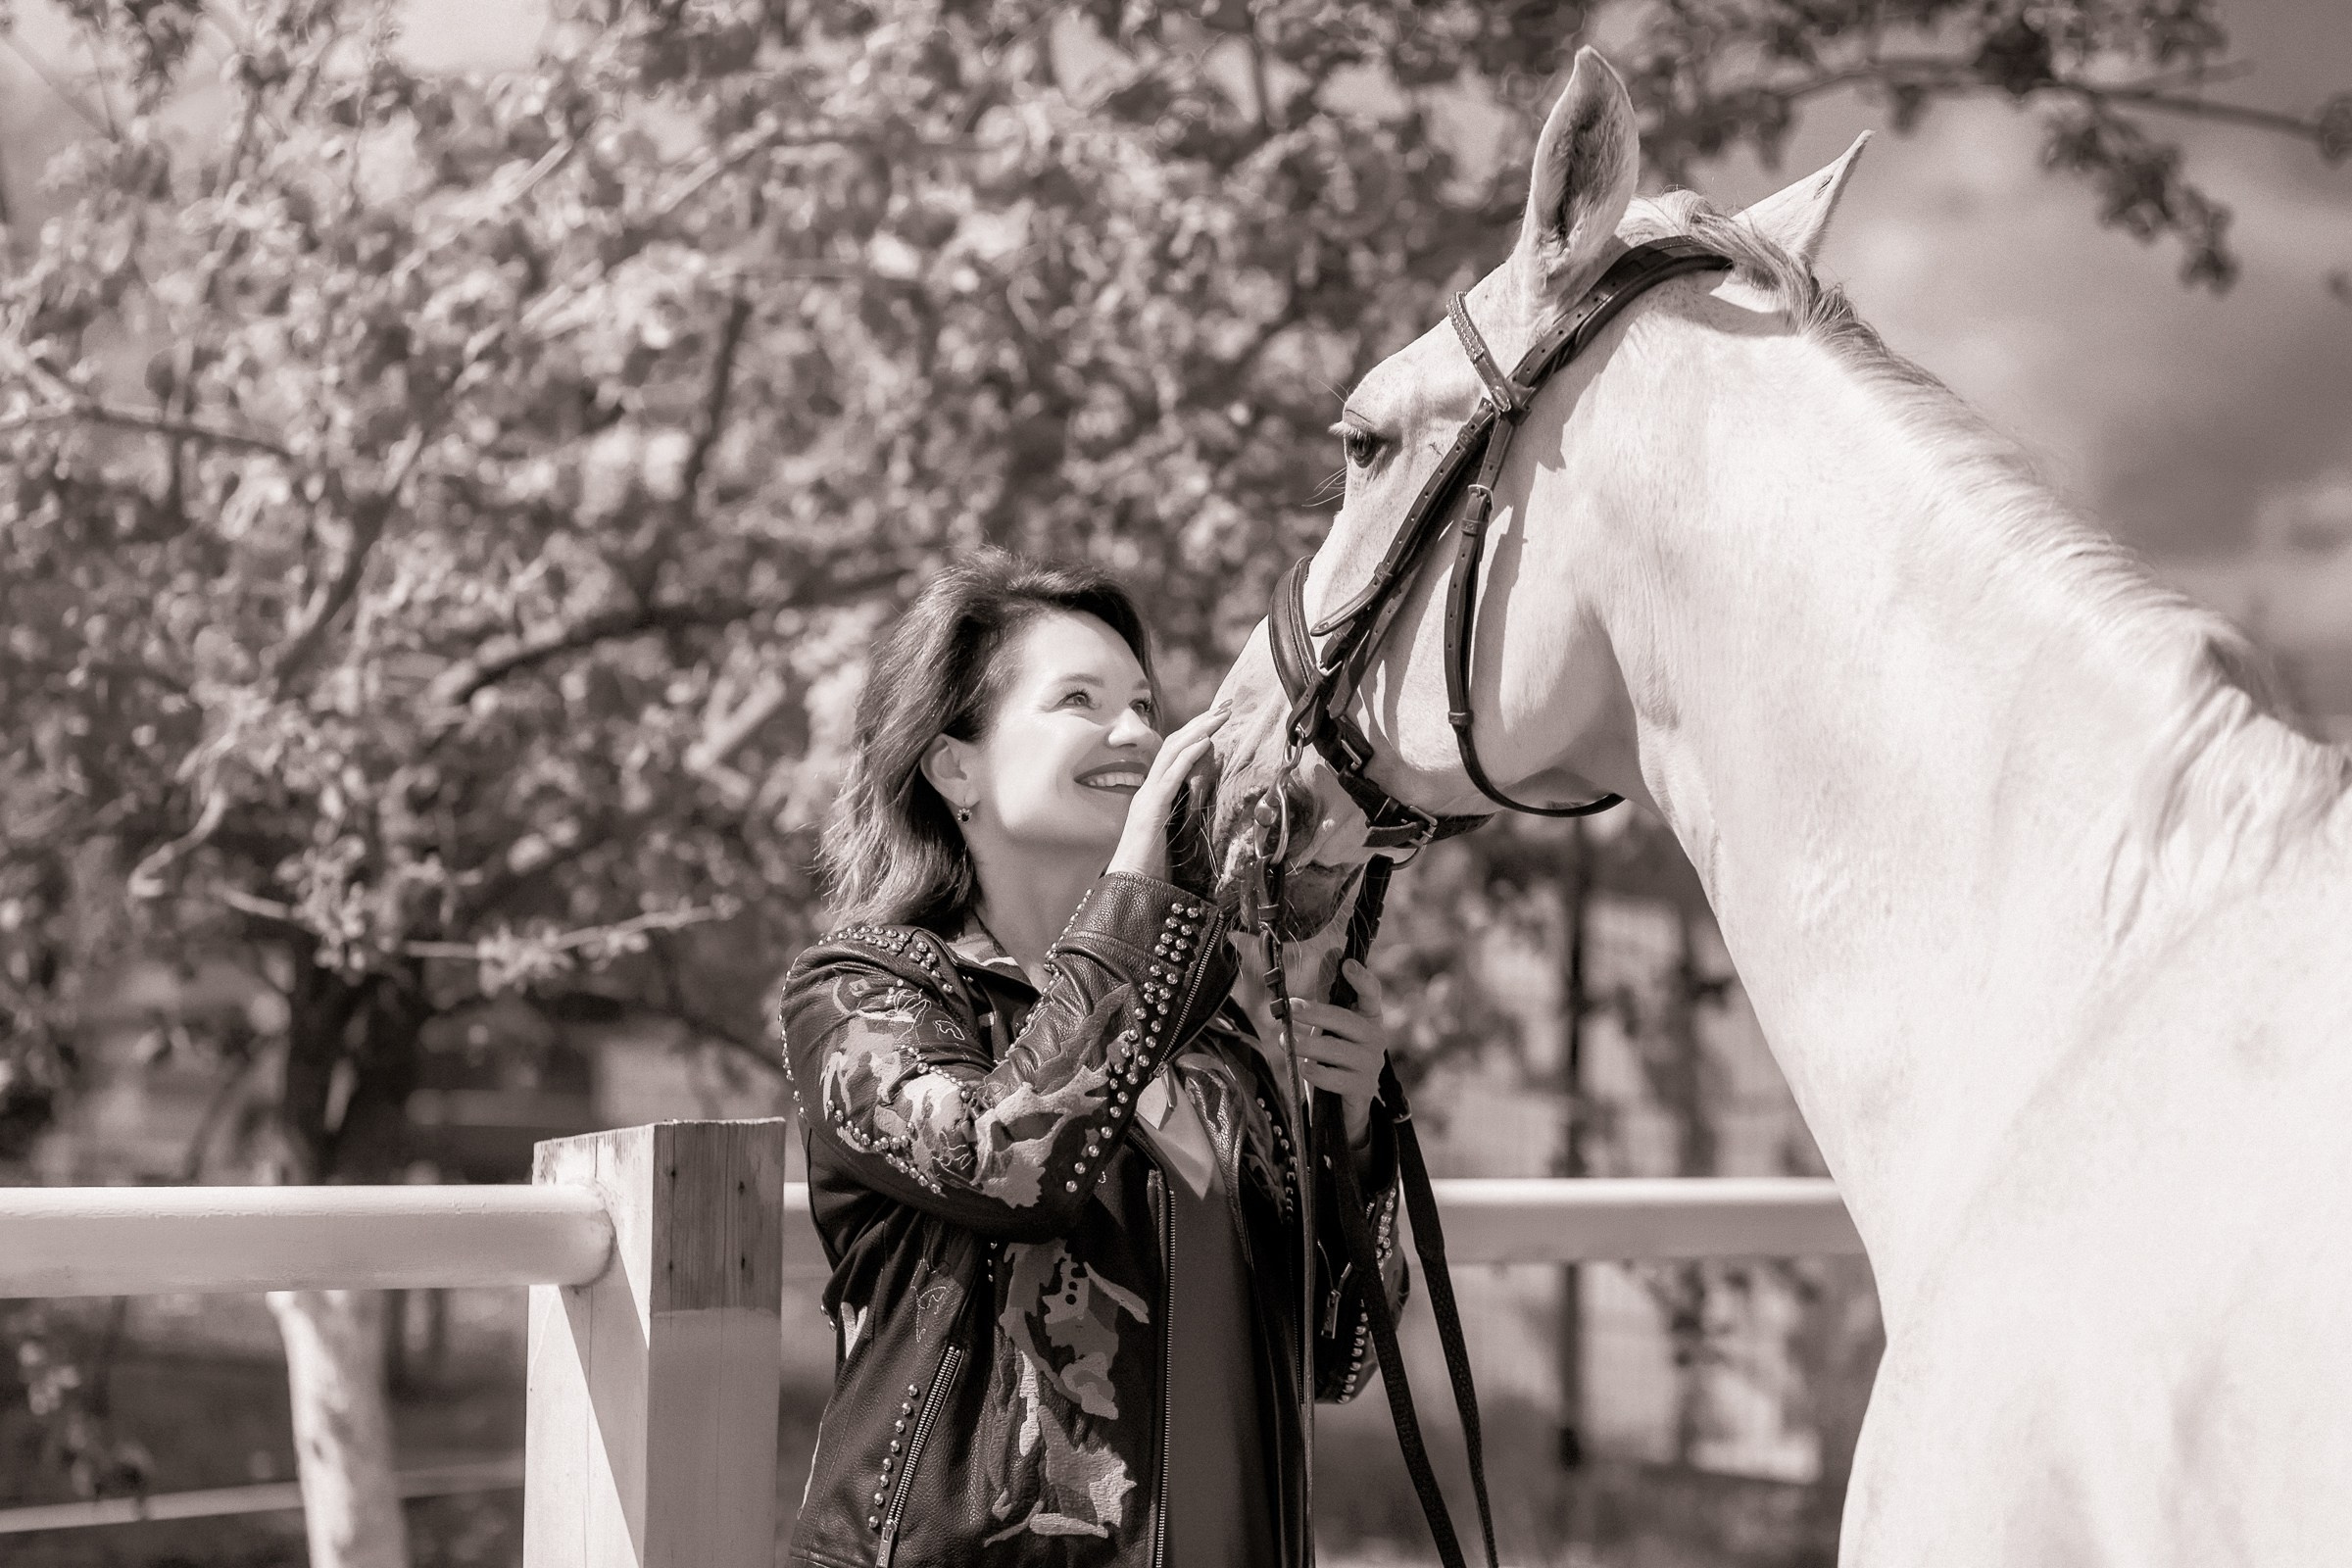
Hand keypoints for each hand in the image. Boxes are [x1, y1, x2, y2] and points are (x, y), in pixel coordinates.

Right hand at [1106, 703, 1229, 881]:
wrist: (1131, 890)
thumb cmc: (1153, 869)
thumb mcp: (1175, 836)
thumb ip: (1186, 817)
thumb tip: (1208, 807)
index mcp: (1155, 794)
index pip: (1175, 753)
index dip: (1196, 733)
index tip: (1219, 719)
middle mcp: (1149, 789)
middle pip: (1174, 744)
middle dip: (1201, 722)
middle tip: (1226, 705)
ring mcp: (1148, 797)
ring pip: (1172, 752)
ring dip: (1198, 730)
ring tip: (1220, 716)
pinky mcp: (1151, 808)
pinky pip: (1171, 775)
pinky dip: (1189, 755)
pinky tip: (1206, 741)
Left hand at [1285, 957, 1388, 1150]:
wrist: (1345, 1103)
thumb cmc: (1336, 1055)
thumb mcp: (1331, 1024)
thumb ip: (1330, 992)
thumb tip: (1331, 952)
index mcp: (1369, 1017)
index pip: (1371, 993)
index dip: (1361, 978)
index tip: (1347, 964)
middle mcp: (1376, 1038)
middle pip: (1345, 1020)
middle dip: (1315, 1013)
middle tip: (1290, 1009)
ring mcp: (1371, 1065)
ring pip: (1335, 1049)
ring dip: (1306, 1044)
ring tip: (1284, 1040)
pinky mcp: (1362, 1088)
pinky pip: (1334, 1077)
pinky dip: (1315, 1071)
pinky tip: (1301, 1066)